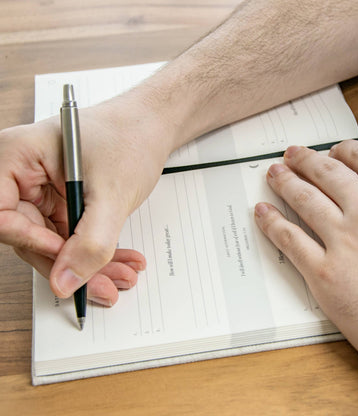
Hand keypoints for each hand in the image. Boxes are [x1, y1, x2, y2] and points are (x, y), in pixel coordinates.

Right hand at [0, 93, 174, 305]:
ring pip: (54, 244)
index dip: (28, 239)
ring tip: (120, 274)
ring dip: (88, 265)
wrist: (152, 128)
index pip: (0, 212)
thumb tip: (64, 281)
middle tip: (102, 284)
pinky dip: (96, 252)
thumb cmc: (130, 137)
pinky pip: (72, 238)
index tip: (63, 253)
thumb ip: (89, 241)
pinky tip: (119, 261)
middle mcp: (24, 176)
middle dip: (69, 265)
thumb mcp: (111, 193)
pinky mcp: (64, 203)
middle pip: (28, 236)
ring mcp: (44, 192)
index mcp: (18, 156)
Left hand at [254, 140, 357, 395]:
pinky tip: (262, 211)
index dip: (345, 150)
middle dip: (306, 160)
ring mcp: (343, 241)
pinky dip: (272, 222)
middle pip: (328, 173)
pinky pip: (289, 238)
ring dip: (285, 182)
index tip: (332, 148)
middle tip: (292, 154)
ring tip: (275, 173)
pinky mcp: (323, 273)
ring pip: (304, 199)